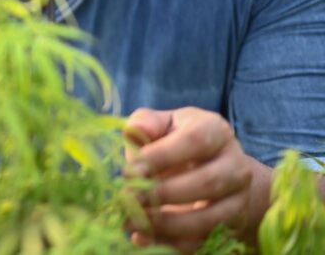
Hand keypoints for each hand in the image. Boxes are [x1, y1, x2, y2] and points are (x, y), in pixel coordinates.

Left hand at [124, 107, 271, 252]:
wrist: (211, 165)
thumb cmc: (177, 139)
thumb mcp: (162, 123)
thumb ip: (146, 123)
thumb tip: (132, 131)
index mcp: (216, 131)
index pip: (194, 141)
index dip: (161, 156)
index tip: (129, 171)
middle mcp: (235, 164)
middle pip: (207, 182)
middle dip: (163, 194)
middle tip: (128, 199)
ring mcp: (238, 197)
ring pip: (210, 217)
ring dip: (167, 223)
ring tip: (132, 221)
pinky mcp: (232, 225)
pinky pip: (205, 240)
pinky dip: (173, 244)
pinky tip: (143, 239)